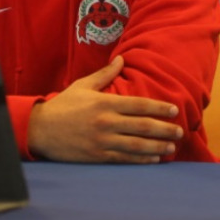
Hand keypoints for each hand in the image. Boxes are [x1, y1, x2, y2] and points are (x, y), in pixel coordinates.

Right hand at [27, 55, 182, 162]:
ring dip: (157, 147)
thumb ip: (105, 74)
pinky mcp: (96, 156)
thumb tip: (122, 60)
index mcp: (105, 103)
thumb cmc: (62, 106)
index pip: (139, 105)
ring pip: (136, 145)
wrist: (39, 130)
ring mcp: (101, 141)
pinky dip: (140, 160)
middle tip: (180, 132)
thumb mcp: (82, 85)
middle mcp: (106, 122)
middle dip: (164, 129)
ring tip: (172, 148)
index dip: (159, 108)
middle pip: (142, 126)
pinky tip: (153, 159)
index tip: (174, 110)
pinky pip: (123, 159)